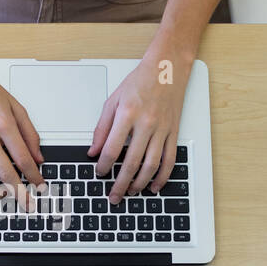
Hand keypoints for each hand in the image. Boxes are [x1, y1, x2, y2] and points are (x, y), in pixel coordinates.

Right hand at [0, 43, 43, 202]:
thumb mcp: (15, 106)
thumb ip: (29, 132)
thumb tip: (38, 157)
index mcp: (4, 124)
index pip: (23, 158)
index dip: (34, 176)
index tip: (40, 185)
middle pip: (5, 173)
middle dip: (19, 192)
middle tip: (26, 203)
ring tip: (3, 198)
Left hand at [88, 53, 189, 202]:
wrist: (167, 69)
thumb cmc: (139, 82)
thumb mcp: (112, 101)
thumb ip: (102, 128)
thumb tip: (93, 151)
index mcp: (127, 114)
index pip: (112, 149)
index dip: (103, 166)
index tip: (99, 173)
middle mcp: (146, 123)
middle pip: (131, 162)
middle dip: (121, 184)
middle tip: (114, 196)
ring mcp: (162, 129)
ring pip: (152, 165)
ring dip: (140, 183)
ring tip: (131, 192)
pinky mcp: (173, 132)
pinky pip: (169, 160)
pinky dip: (162, 177)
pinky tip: (154, 186)